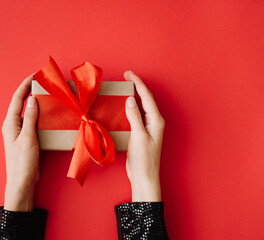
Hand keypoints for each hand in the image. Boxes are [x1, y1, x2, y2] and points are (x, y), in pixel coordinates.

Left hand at [1, 74, 38, 210]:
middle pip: (21, 102)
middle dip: (30, 90)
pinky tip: (47, 113)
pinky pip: (32, 121)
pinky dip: (39, 114)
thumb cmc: (22, 162)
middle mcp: (13, 124)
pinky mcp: (26, 138)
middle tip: (43, 82)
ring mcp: (19, 131)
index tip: (35, 75)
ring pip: (27, 111)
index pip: (17, 98)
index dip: (25, 84)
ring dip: (36, 101)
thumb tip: (32, 99)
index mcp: (10, 122)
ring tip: (47, 94)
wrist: (22, 181)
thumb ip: (30, 118)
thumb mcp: (28, 138)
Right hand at [124, 71, 164, 201]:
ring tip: (124, 88)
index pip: (147, 97)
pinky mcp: (141, 133)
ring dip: (133, 96)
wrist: (144, 176)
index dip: (138, 83)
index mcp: (156, 120)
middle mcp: (153, 121)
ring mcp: (147, 127)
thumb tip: (130, 99)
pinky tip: (123, 106)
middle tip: (126, 77)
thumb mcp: (138, 136)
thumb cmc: (144, 159)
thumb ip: (134, 117)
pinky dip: (129, 108)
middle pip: (145, 99)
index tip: (128, 74)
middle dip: (136, 86)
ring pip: (141, 106)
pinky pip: (136, 115)